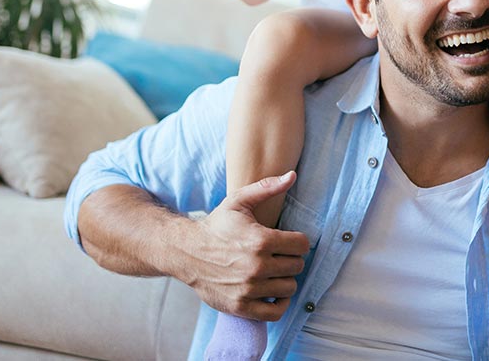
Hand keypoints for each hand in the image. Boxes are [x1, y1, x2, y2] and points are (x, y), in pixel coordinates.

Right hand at [181, 171, 309, 320]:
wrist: (186, 252)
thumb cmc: (216, 225)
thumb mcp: (239, 201)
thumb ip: (267, 187)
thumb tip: (292, 175)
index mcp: (260, 240)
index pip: (302, 245)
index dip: (298, 241)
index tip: (288, 240)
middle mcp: (256, 266)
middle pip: (297, 266)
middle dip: (291, 258)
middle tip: (279, 254)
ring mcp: (249, 289)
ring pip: (289, 288)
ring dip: (285, 279)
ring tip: (274, 270)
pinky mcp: (240, 306)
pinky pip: (275, 312)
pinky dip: (280, 303)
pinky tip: (273, 291)